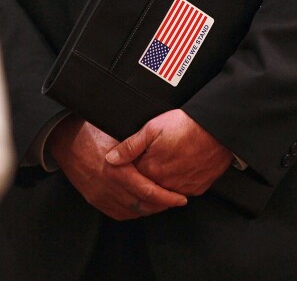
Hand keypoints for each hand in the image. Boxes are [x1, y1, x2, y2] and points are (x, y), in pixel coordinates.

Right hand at [47, 115, 187, 219]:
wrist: (66, 138)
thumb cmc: (96, 131)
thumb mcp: (120, 133)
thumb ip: (139, 146)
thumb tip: (165, 150)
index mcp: (117, 170)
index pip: (148, 192)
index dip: (168, 197)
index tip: (181, 197)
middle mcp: (107, 187)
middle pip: (142, 206)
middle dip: (162, 206)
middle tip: (177, 201)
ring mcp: (99, 195)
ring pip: (131, 212)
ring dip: (150, 210)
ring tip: (164, 202)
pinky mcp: (94, 199)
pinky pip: (117, 213)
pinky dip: (134, 212)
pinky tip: (145, 205)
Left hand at [105, 109, 232, 195]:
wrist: (218, 129)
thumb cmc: (188, 125)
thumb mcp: (153, 128)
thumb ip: (130, 145)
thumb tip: (110, 158)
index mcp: (151, 169)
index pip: (131, 179)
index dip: (130, 169)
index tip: (134, 160)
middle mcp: (166, 183)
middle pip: (147, 188)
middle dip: (144, 178)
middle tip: (153, 161)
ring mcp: (183, 188)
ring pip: (165, 192)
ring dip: (161, 184)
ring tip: (166, 164)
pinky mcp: (198, 188)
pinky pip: (183, 192)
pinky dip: (179, 185)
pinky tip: (180, 170)